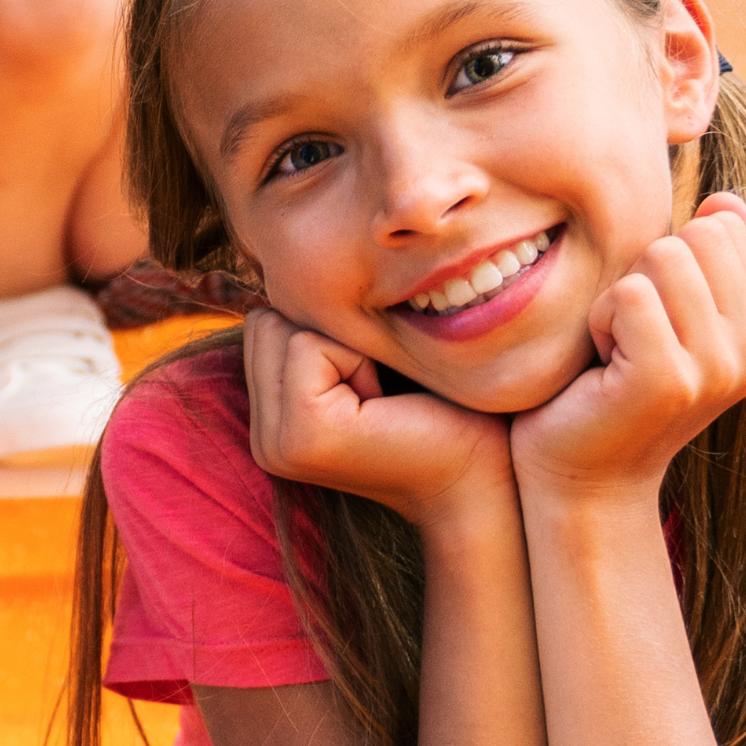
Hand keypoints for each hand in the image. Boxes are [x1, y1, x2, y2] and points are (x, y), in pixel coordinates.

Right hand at [242, 309, 510, 524]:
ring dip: (344, 346)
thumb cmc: (446, 417)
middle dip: (329, 336)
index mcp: (271, 424)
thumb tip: (298, 261)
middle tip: (381, 391)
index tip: (377, 384)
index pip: (263, 322)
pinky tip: (386, 403)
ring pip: (282, 327)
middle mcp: (263, 438)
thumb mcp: (369, 366)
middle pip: (265, 320)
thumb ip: (321, 334)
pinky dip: (356, 359)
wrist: (483, 483)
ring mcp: (275, 443)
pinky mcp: (301, 435)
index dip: (328, 332)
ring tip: (382, 397)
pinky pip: (307, 345)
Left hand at [510, 195, 745, 504]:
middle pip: (693, 236)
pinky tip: (604, 368)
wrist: (586, 474)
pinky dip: (599, 321)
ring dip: (617, 300)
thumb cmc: (617, 384)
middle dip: (644, 275)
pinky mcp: (670, 379)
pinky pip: (628, 294)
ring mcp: (720, 366)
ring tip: (619, 353)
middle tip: (631, 337)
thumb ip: (709, 258)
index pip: (721, 227)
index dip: (666, 265)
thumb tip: (728, 201)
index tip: (656, 324)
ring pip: (660, 257)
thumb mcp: (672, 314)